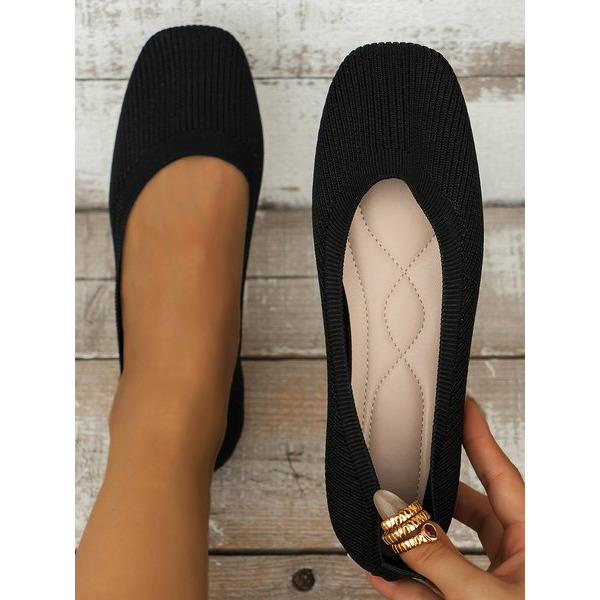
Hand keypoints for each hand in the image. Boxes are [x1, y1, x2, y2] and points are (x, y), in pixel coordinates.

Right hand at [367, 395, 524, 598]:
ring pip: (449, 553)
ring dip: (413, 547)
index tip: (459, 404)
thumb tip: (393, 516)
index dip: (476, 436)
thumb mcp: (485, 599)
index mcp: (539, 540)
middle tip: (402, 476)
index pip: (500, 473)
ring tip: (382, 530)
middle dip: (429, 499)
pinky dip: (411, 586)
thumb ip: (434, 559)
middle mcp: (521, 556)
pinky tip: (384, 577)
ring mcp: (500, 585)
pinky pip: (440, 589)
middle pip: (467, 510)